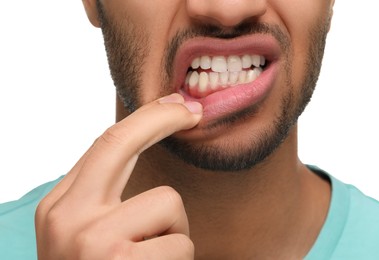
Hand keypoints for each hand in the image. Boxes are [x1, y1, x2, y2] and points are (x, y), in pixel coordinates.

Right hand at [35, 94, 201, 258]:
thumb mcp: (82, 235)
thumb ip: (101, 199)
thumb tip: (137, 156)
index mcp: (60, 207)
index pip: (105, 145)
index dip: (145, 119)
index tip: (173, 104)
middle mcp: (68, 217)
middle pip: (121, 141)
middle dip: (163, 118)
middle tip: (193, 111)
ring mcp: (93, 239)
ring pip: (168, 202)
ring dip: (175, 232)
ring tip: (154, 257)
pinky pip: (181, 243)